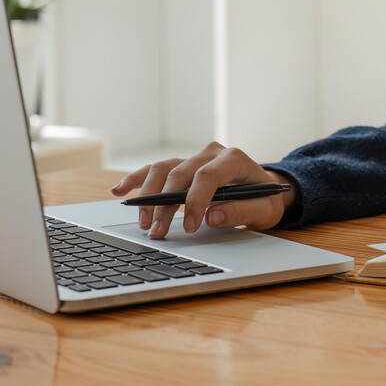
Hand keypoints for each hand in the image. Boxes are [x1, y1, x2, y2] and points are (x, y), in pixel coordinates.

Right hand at [110, 142, 296, 238]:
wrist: (264, 188)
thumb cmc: (265, 198)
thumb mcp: (264, 210)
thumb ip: (241, 212)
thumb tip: (211, 215)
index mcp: (233, 158)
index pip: (207, 176)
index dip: (195, 201)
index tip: (189, 226)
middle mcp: (211, 153)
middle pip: (179, 173)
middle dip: (166, 205)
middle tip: (158, 232)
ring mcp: (194, 157)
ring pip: (163, 169)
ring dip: (149, 195)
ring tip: (144, 222)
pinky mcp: (183, 165)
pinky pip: (156, 169)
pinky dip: (137, 179)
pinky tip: (120, 191)